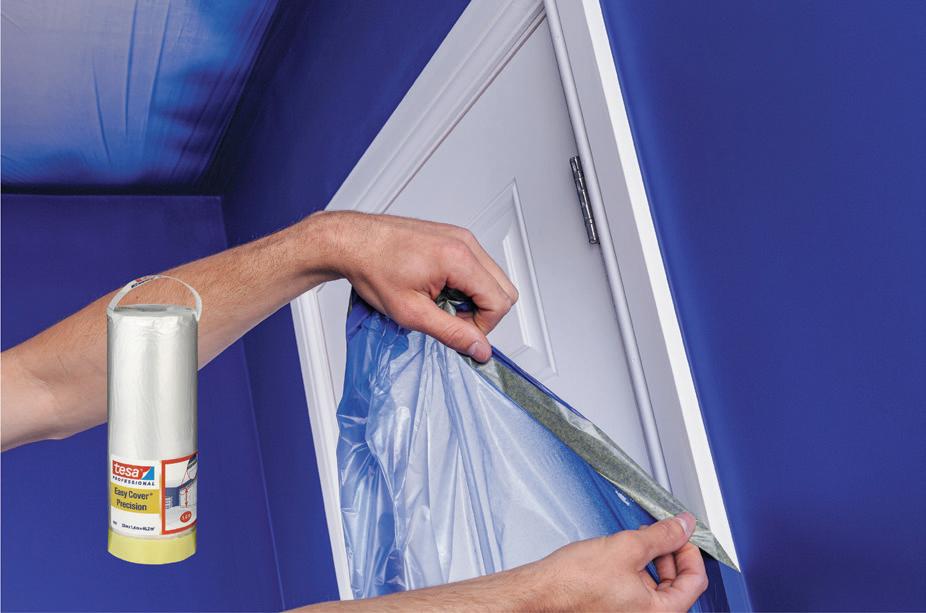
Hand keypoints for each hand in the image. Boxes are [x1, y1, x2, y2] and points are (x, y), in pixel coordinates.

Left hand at [314, 211, 517, 361]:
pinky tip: (438, 289)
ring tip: (441, 303)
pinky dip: (465, 284)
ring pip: (492, 278)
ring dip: (473, 298)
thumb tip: (479, 349)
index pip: (500, 302)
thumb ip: (452, 333)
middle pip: (504, 289)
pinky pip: (477, 266)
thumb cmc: (373, 268)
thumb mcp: (411, 312)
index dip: (482, 326)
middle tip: (451, 319)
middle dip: (483, 313)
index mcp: (459, 258)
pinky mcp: (453, 237)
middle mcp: (465, 242)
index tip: (457, 330)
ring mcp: (460, 237)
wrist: (352, 242)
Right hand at [531, 512, 707, 611]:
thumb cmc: (574, 582)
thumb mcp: (626, 547)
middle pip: (677, 586)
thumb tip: (683, 527)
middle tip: (659, 534)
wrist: (542, 593)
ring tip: (635, 541)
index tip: (681, 534)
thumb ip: (662, 535)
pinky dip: (636, 573)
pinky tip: (622, 556)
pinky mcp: (616, 612)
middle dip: (670, 555)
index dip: (690, 551)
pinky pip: (638, 594)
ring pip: (657, 589)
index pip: (695, 581)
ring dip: (652, 562)